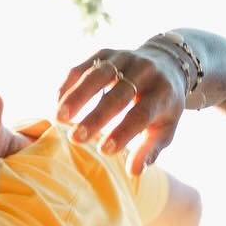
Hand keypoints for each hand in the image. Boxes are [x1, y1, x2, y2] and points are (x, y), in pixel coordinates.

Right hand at [56, 45, 186, 174]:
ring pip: (98, 74)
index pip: (142, 113)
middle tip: (76, 138)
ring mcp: (124, 58)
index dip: (124, 131)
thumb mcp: (166, 128)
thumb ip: (150, 150)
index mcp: (163, 93)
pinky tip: (57, 103)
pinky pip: (84, 67)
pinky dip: (69, 84)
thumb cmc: (163, 106)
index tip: (104, 150)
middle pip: (119, 93)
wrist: (168, 62)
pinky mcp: (106, 53)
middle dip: (96, 116)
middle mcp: (146, 71)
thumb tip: (133, 172)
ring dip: (77, 96)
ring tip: (58, 118)